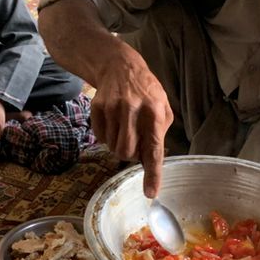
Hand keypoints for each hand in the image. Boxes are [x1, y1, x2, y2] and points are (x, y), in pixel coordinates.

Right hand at [90, 45, 172, 197]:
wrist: (120, 66)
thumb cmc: (146, 90)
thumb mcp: (162, 105)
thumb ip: (160, 131)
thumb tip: (152, 159)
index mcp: (154, 111)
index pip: (154, 148)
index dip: (152, 173)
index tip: (150, 193)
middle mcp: (133, 109)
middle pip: (127, 153)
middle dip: (130, 155)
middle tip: (134, 144)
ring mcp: (113, 108)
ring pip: (112, 147)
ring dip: (118, 146)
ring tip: (124, 129)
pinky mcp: (97, 108)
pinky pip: (100, 138)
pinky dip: (107, 137)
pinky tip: (113, 122)